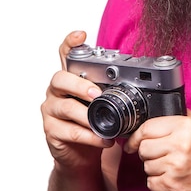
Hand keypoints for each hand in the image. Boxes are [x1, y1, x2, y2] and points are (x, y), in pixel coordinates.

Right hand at [41, 30, 113, 171]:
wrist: (81, 156)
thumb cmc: (92, 124)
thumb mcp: (102, 103)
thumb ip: (110, 89)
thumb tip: (138, 78)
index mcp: (70, 79)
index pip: (65, 55)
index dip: (71, 43)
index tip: (81, 35)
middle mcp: (57, 91)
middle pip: (60, 79)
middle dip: (80, 85)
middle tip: (96, 95)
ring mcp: (51, 111)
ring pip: (66, 107)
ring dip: (88, 116)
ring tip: (105, 124)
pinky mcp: (52, 131)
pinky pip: (71, 132)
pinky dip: (90, 136)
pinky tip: (103, 139)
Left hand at [125, 109, 190, 190]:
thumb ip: (181, 115)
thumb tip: (158, 109)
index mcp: (186, 127)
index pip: (147, 127)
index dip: (137, 136)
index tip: (133, 141)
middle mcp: (180, 145)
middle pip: (143, 148)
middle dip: (148, 153)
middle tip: (162, 155)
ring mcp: (175, 167)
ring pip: (146, 166)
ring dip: (155, 168)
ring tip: (173, 168)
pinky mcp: (171, 187)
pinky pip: (151, 183)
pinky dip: (159, 183)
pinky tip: (174, 179)